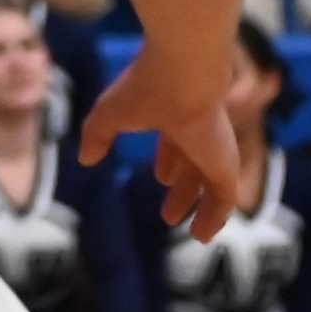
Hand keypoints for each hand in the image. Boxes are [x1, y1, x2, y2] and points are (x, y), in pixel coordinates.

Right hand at [81, 46, 239, 237]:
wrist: (183, 75)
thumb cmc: (144, 90)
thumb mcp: (110, 114)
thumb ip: (97, 136)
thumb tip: (85, 158)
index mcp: (172, 117)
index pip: (174, 143)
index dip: (168, 160)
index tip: (162, 177)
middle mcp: (197, 134)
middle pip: (192, 166)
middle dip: (182, 189)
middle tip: (171, 211)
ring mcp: (214, 150)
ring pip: (209, 185)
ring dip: (199, 208)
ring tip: (192, 231)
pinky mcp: (226, 166)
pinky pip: (223, 199)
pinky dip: (214, 218)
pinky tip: (203, 236)